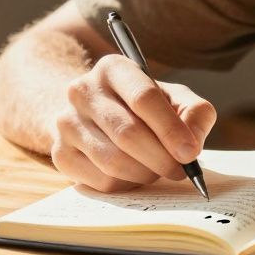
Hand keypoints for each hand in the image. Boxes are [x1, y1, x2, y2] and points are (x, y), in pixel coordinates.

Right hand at [50, 54, 216, 192]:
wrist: (94, 113)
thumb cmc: (143, 107)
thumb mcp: (173, 98)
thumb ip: (194, 113)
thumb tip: (192, 143)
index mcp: (113, 68)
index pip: (144, 97)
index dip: (170, 129)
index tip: (190, 153)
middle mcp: (82, 90)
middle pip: (128, 133)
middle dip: (161, 158)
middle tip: (180, 171)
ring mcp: (66, 122)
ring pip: (113, 161)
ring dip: (145, 174)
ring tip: (157, 170)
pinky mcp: (59, 153)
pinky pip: (99, 181)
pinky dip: (125, 185)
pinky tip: (133, 174)